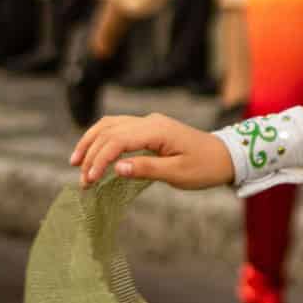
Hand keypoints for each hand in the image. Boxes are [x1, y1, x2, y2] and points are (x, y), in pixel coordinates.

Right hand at [72, 112, 234, 188]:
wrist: (226, 156)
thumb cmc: (205, 167)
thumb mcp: (178, 173)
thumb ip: (147, 169)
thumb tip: (117, 168)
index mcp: (157, 131)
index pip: (117, 140)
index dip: (99, 159)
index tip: (90, 180)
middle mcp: (150, 122)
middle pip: (108, 131)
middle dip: (91, 154)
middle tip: (83, 180)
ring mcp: (149, 123)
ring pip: (110, 125)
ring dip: (91, 142)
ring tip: (76, 163)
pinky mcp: (149, 128)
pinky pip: (119, 128)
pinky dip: (102, 138)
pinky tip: (94, 152)